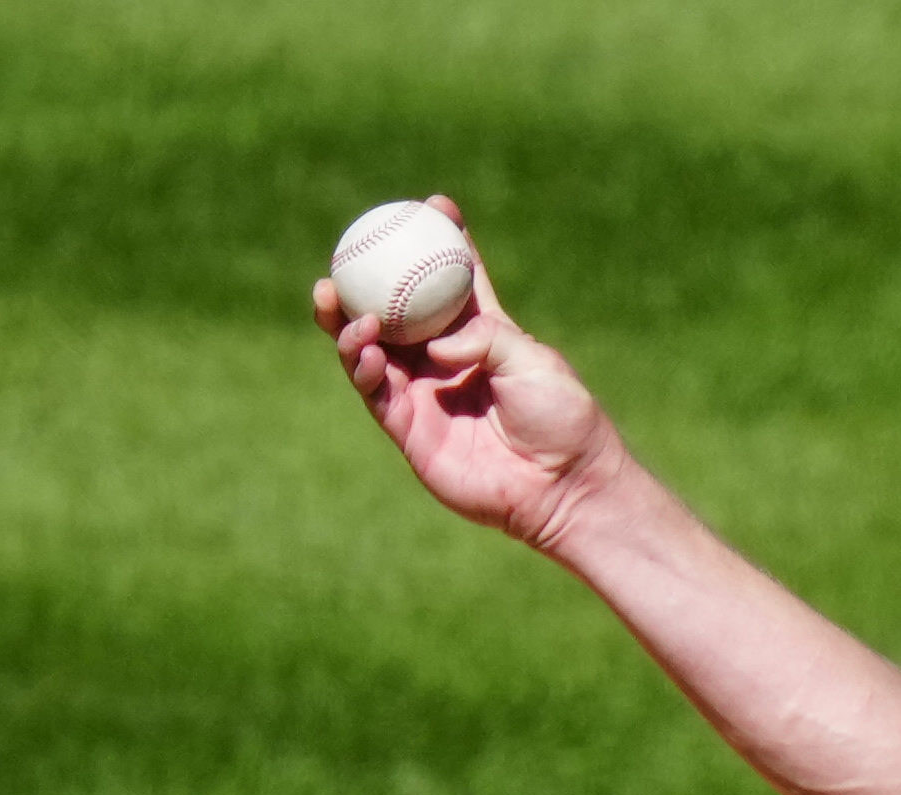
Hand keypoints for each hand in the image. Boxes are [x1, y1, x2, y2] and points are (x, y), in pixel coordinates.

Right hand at [317, 205, 625, 551]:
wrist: (562, 485)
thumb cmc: (560, 419)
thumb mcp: (529, 359)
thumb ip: (482, 337)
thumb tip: (434, 348)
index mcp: (480, 333)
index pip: (453, 279)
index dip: (440, 240)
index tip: (431, 204)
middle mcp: (443, 360)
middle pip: (391, 312)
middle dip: (362, 282)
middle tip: (343, 257)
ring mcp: (422, 394)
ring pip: (369, 350)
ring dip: (348, 324)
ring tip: (338, 302)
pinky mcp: (409, 431)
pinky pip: (373, 392)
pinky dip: (361, 367)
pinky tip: (362, 347)